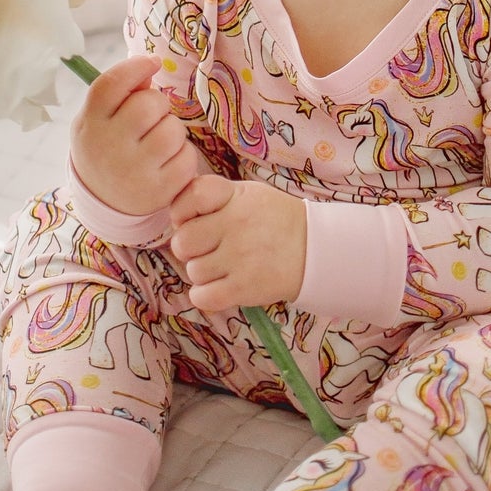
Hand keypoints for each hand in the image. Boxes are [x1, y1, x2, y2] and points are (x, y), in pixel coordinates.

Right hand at [70, 55, 204, 216]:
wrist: (103, 200)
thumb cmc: (107, 146)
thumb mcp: (100, 118)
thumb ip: (121, 91)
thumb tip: (150, 65)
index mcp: (91, 123)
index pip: (110, 84)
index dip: (136, 66)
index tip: (151, 63)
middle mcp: (109, 147)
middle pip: (149, 104)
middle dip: (158, 104)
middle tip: (151, 117)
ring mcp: (133, 171)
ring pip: (173, 130)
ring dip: (172, 130)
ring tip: (158, 141)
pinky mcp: (157, 191)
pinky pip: (187, 157)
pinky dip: (183, 155)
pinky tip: (167, 162)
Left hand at [168, 173, 307, 311]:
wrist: (316, 250)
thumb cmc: (274, 220)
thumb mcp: (247, 194)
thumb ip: (213, 196)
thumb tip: (174, 212)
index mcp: (235, 197)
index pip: (191, 196)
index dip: (182, 211)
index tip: (191, 219)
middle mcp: (236, 225)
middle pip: (182, 242)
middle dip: (190, 248)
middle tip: (208, 248)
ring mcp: (240, 258)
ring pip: (193, 271)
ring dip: (203, 273)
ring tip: (224, 266)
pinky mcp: (244, 288)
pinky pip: (201, 297)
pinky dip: (206, 295)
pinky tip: (221, 286)